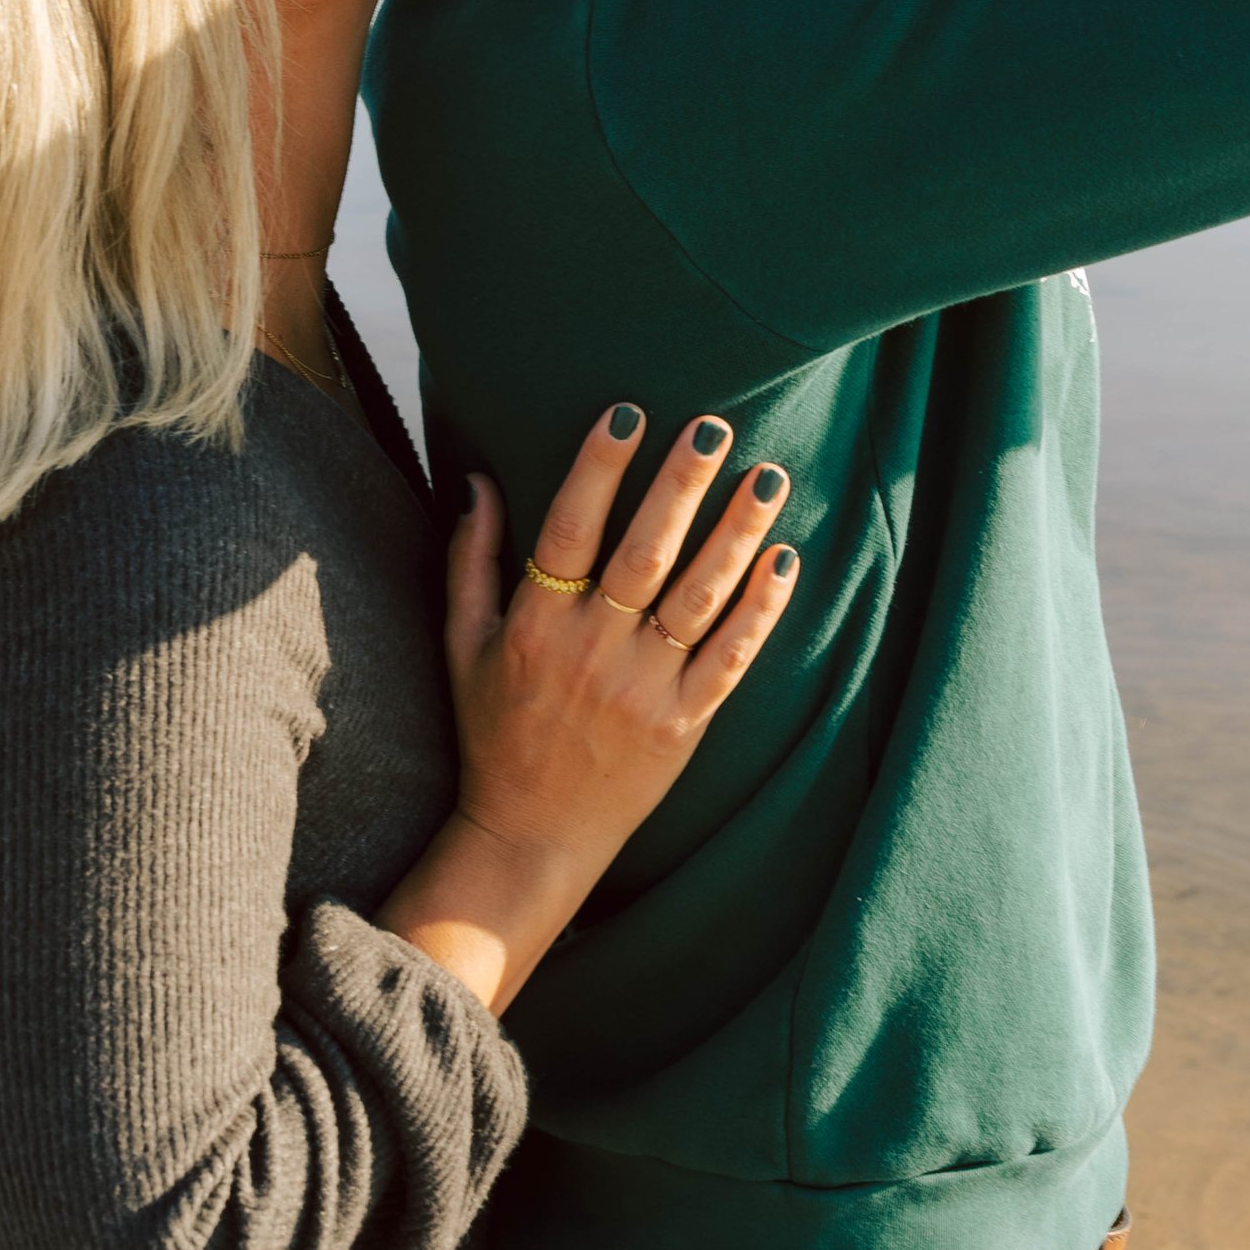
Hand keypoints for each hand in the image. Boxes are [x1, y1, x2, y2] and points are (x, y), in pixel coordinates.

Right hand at [379, 404, 795, 1008]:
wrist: (530, 837)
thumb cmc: (494, 733)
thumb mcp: (464, 646)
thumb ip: (469, 560)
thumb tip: (477, 478)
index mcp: (536, 626)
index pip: (569, 530)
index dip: (598, 468)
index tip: (627, 412)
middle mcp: (591, 652)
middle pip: (645, 553)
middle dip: (681, 484)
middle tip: (715, 425)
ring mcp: (642, 689)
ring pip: (699, 597)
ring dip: (737, 533)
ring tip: (770, 474)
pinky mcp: (684, 723)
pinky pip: (731, 657)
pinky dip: (761, 609)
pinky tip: (785, 558)